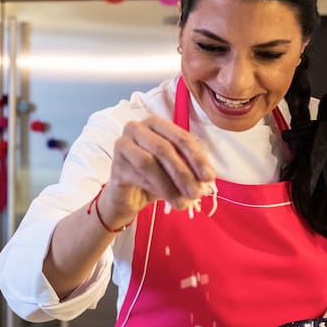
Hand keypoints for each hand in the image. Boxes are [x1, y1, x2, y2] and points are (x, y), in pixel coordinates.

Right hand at [100, 115, 215, 226]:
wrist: (128, 196)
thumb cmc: (154, 178)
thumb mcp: (176, 170)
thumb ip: (190, 168)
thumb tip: (207, 178)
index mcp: (156, 124)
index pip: (181, 138)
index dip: (198, 158)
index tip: (210, 178)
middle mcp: (137, 128)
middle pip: (165, 148)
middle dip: (184, 173)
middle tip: (197, 193)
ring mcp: (123, 144)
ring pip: (150, 163)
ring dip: (170, 184)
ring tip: (183, 203)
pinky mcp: (116, 164)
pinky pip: (138, 176)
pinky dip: (156, 189)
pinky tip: (168, 200)